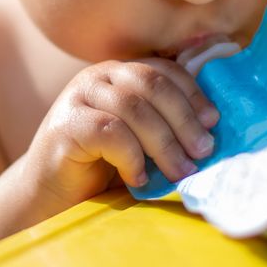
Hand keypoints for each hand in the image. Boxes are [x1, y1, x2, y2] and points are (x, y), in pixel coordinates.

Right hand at [25, 58, 219, 204]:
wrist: (53, 196)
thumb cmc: (104, 169)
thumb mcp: (143, 141)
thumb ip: (167, 126)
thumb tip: (212, 132)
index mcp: (121, 73)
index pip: (165, 70)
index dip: (193, 94)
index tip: (213, 122)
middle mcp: (99, 76)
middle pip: (153, 85)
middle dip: (184, 120)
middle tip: (203, 152)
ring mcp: (78, 96)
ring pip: (134, 108)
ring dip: (164, 144)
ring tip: (180, 172)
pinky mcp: (65, 124)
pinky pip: (110, 132)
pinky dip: (132, 157)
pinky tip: (139, 178)